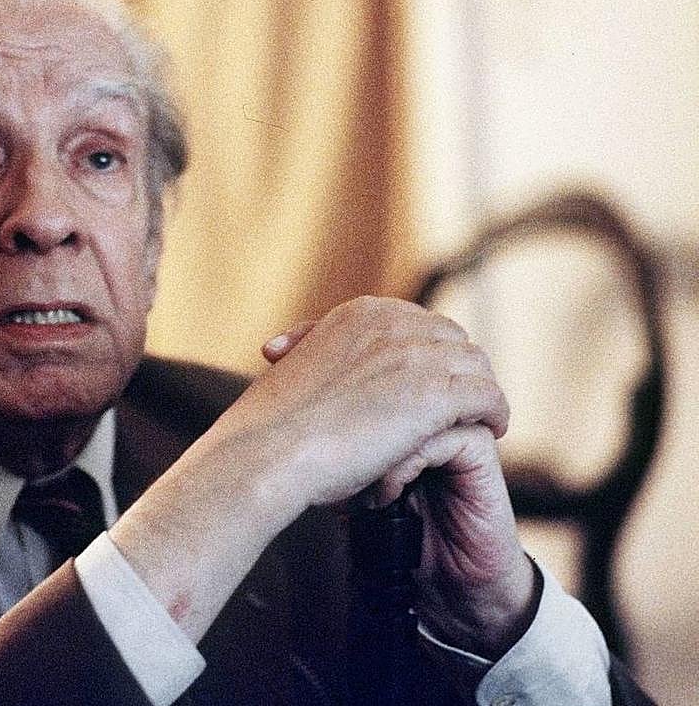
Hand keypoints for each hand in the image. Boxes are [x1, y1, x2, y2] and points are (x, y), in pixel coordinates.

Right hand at [112, 296, 528, 647]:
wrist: (269, 450)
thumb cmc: (273, 424)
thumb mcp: (297, 368)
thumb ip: (322, 355)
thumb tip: (316, 363)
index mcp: (361, 312)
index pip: (420, 323)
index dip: (431, 355)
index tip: (433, 383)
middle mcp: (392, 322)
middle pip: (453, 339)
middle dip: (458, 371)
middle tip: (462, 404)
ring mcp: (416, 355)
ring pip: (476, 365)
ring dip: (480, 391)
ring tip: (480, 419)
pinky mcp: (435, 394)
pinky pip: (488, 396)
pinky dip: (494, 412)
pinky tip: (491, 430)